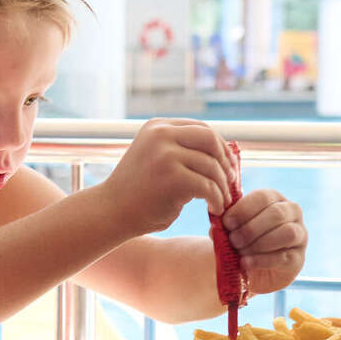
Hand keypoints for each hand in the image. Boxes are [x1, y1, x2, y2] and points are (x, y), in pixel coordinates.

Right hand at [99, 118, 235, 234]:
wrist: (110, 213)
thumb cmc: (137, 192)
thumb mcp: (156, 159)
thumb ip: (181, 151)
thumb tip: (223, 153)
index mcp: (157, 127)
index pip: (201, 128)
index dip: (220, 147)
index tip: (227, 166)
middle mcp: (161, 134)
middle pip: (210, 139)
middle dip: (225, 161)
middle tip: (230, 181)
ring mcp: (166, 154)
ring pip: (212, 165)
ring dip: (222, 186)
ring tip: (221, 201)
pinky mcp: (172, 177)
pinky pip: (208, 186)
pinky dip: (217, 199)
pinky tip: (215, 209)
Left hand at [225, 188, 306, 294]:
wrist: (249, 267)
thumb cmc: (239, 239)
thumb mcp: (229, 228)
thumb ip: (223, 225)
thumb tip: (215, 228)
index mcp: (274, 199)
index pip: (263, 197)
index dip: (243, 210)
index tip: (226, 223)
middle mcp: (292, 213)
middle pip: (277, 214)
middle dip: (251, 228)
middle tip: (233, 240)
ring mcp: (299, 235)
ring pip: (287, 233)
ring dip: (260, 243)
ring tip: (240, 251)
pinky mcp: (297, 258)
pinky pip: (284, 257)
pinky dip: (262, 260)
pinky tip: (245, 263)